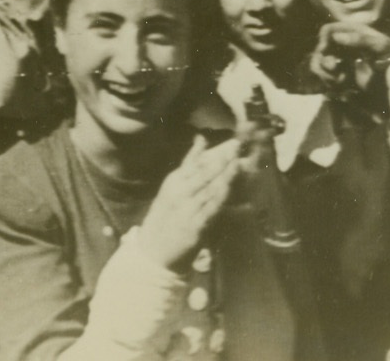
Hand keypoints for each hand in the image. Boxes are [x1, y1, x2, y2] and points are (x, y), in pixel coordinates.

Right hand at [137, 136, 240, 271]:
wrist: (152, 251)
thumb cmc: (164, 216)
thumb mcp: (172, 186)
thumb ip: (188, 164)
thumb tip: (201, 138)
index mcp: (173, 182)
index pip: (194, 163)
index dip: (214, 152)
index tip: (230, 144)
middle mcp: (178, 193)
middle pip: (203, 173)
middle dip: (221, 160)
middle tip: (237, 148)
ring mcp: (186, 210)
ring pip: (208, 189)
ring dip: (224, 176)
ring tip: (238, 163)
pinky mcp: (193, 227)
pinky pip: (209, 210)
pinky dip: (219, 199)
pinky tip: (228, 190)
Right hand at [311, 22, 389, 91]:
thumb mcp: (381, 45)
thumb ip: (359, 39)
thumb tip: (336, 37)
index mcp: (351, 33)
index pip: (327, 31)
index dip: (324, 40)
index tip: (327, 51)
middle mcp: (343, 46)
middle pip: (320, 50)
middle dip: (324, 62)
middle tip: (337, 71)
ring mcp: (342, 62)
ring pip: (319, 67)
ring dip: (327, 76)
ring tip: (343, 82)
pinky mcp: (342, 77)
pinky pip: (327, 80)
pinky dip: (332, 84)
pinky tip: (345, 86)